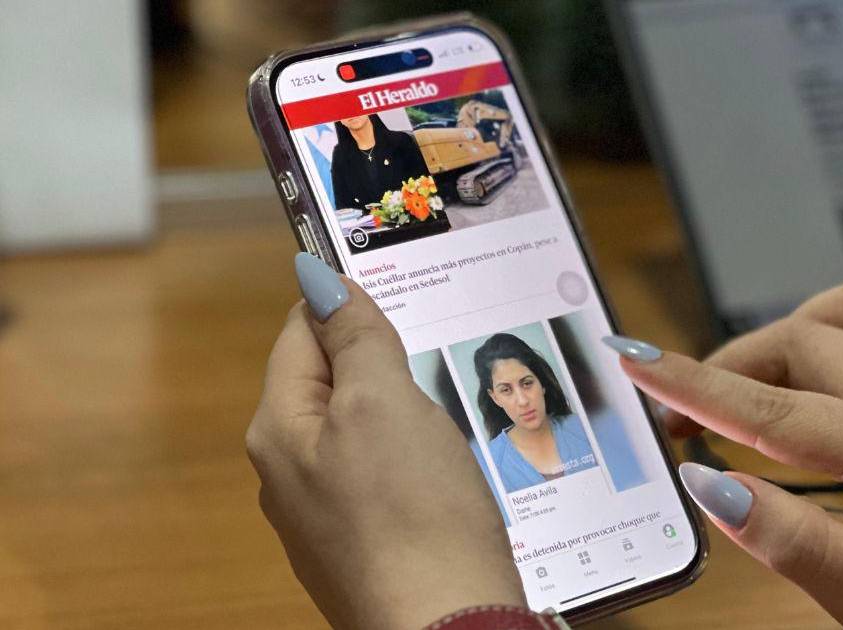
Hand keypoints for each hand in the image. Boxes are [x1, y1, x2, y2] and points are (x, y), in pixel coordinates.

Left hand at [246, 254, 522, 628]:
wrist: (446, 627)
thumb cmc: (413, 517)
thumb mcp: (382, 402)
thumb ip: (353, 337)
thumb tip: (316, 276)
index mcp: (279, 430)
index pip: (300, 334)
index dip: (346, 303)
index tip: (397, 283)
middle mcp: (289, 475)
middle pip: (331, 384)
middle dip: (380, 360)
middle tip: (435, 346)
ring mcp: (326, 517)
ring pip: (362, 434)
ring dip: (402, 413)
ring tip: (446, 411)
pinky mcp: (367, 547)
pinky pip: (384, 480)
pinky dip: (414, 463)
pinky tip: (446, 475)